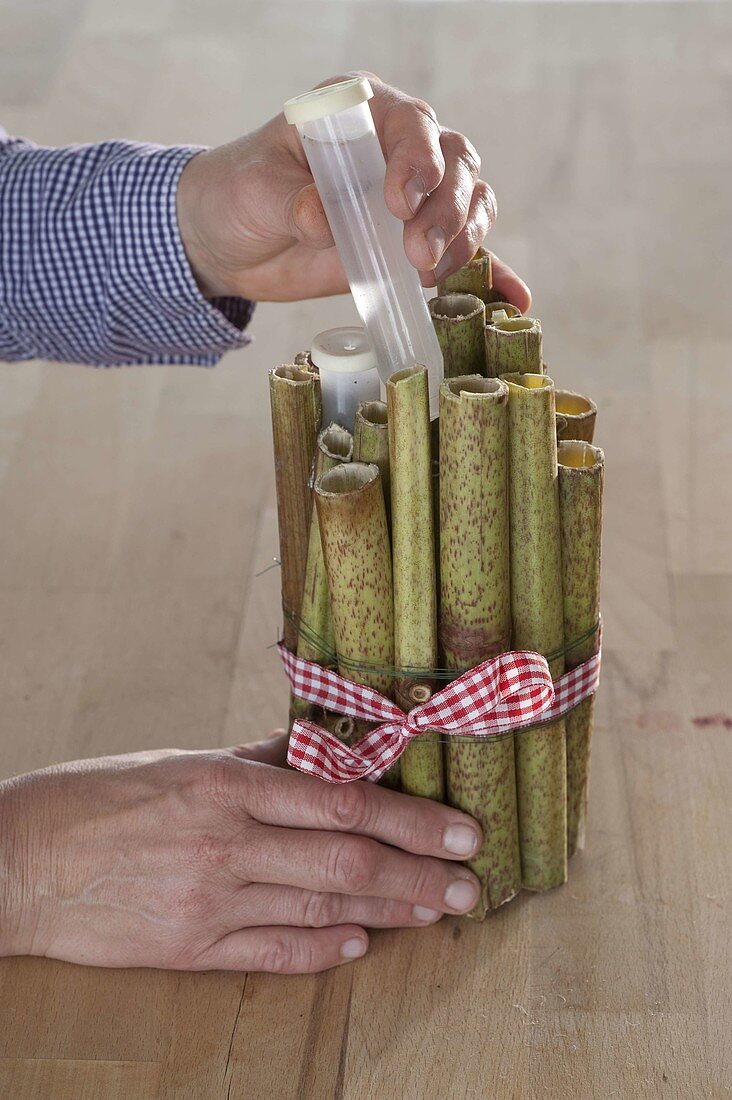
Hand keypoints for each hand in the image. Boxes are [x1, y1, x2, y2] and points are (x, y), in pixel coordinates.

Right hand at [0, 737, 482, 973]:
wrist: (16, 861)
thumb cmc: (96, 799)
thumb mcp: (178, 761)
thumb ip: (257, 761)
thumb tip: (321, 750)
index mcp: (225, 785)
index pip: (341, 803)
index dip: (410, 818)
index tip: (459, 829)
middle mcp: (225, 844)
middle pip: (346, 862)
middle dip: (418, 873)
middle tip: (470, 883)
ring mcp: (209, 902)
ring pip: (321, 911)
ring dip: (388, 913)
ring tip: (436, 913)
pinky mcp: (189, 949)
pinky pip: (272, 954)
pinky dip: (323, 951)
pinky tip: (361, 944)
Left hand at [176, 70, 530, 307]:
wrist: (233, 240)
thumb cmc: (242, 194)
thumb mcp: (256, 191)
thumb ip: (291, 200)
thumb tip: (321, 219)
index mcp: (362, 111)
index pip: (413, 124)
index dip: (419, 160)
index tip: (400, 203)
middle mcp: (398, 147)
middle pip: (456, 165)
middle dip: (447, 212)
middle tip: (418, 255)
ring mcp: (415, 197)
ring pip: (471, 204)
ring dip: (465, 241)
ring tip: (429, 275)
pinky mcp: (415, 242)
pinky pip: (466, 252)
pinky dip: (492, 274)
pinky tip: (514, 299)